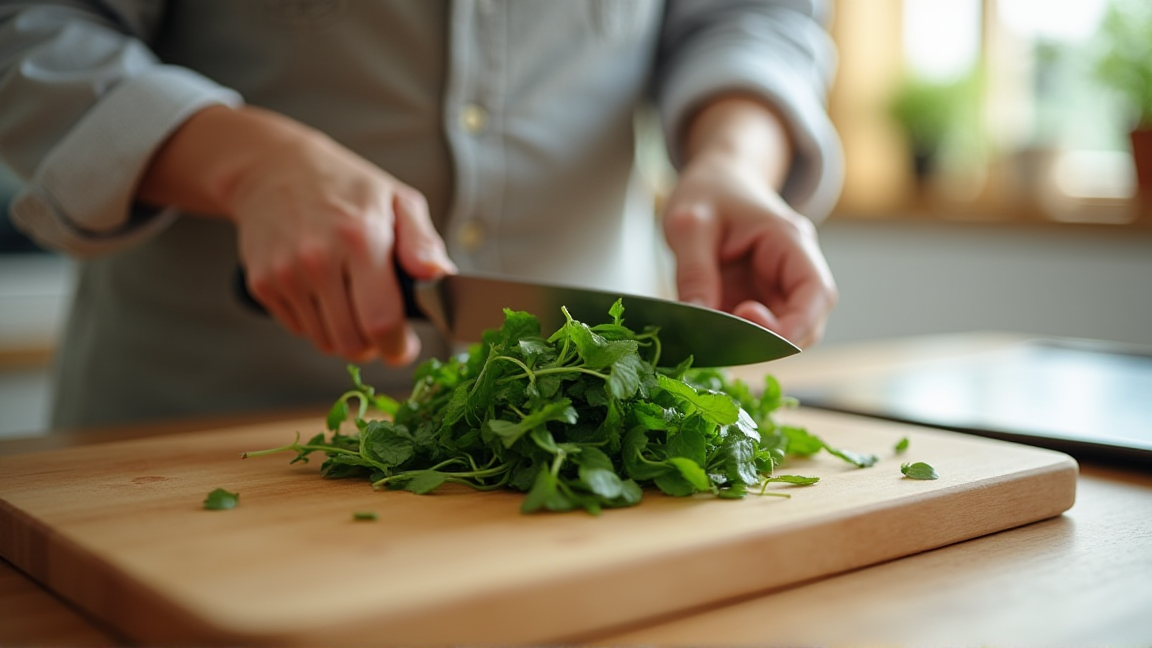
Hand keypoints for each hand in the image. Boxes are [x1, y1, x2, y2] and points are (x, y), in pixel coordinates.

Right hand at [138, 106, 455, 363]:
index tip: (405, 347)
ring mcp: (285, 273)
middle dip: (374, 345)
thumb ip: (423, 242)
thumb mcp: (396, 199)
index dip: (398, 347)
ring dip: (345, 335)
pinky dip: (316, 322)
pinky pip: (299, 329)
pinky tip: (323, 292)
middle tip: (381, 326)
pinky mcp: (261, 284)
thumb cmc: (345, 186)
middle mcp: (317, 259)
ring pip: (325, 342)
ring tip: (352, 302)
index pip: (381, 321)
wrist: (272, 167)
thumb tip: (439, 275)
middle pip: (352, 343)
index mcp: (360, 238)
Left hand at [662, 96, 836, 348]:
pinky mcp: (759, 301)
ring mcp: (777, 288)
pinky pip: (757, 331)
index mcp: (790, 242)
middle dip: (771, 342)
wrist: (714, 180)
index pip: (816, 293)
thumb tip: (697, 319)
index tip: (754, 337)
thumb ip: (693, 271)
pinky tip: (706, 332)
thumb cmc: (708, 192)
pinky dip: (736, 340)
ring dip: (752, 344)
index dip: (795, 325)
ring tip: (709, 333)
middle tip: (722, 338)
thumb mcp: (689, 224)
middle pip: (807, 322)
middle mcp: (793, 269)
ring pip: (783, 333)